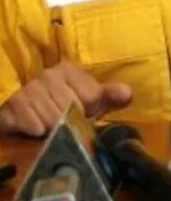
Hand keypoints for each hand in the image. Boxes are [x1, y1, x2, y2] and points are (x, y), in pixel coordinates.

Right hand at [0, 63, 131, 137]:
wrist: (18, 105)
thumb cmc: (57, 102)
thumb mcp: (84, 97)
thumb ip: (106, 95)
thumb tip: (127, 94)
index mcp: (69, 70)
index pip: (91, 96)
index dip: (89, 109)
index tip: (83, 112)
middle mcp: (49, 76)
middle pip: (72, 109)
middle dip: (72, 121)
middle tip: (66, 122)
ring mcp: (29, 90)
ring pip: (53, 119)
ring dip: (55, 128)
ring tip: (51, 126)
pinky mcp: (13, 106)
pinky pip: (33, 125)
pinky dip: (37, 130)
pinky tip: (36, 128)